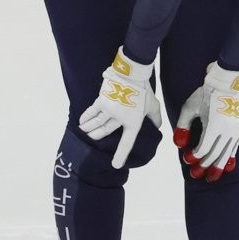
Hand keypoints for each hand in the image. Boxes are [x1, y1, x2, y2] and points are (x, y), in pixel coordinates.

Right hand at [79, 49, 160, 168]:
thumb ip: (155, 118)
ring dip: (89, 128)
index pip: (127, 143)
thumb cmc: (144, 90)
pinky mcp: (102, 101)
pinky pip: (92, 112)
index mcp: (133, 123)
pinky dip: (86, 117)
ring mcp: (109, 110)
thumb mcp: (154, 106)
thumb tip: (157, 126)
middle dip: (97, 136)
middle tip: (92, 137)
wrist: (132, 74)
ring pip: (96, 123)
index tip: (115, 165)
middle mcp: (120, 119)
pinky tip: (81, 121)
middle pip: (105, 131)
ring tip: (84, 131)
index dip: (121, 155)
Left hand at [173, 62, 238, 182]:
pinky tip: (227, 168)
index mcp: (214, 125)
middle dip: (204, 166)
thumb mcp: (189, 107)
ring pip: (226, 154)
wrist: (225, 83)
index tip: (187, 159)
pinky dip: (230, 158)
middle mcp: (226, 130)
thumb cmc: (204, 94)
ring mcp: (235, 130)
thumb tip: (179, 144)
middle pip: (215, 154)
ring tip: (212, 178)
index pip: (204, 148)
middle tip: (195, 175)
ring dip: (218, 167)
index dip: (194, 157)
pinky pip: (235, 148)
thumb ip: (183, 126)